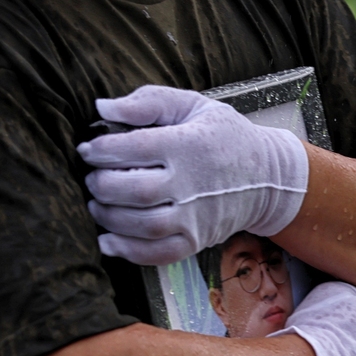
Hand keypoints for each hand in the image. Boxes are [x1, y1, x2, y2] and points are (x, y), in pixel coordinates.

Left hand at [77, 85, 308, 264]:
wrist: (267, 178)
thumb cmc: (224, 137)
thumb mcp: (193, 105)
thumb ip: (148, 102)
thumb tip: (102, 108)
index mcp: (189, 144)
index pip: (134, 147)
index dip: (101, 149)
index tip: (87, 150)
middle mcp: (193, 183)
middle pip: (135, 190)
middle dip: (101, 185)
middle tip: (92, 178)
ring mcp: (196, 217)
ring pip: (143, 225)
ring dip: (109, 217)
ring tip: (98, 204)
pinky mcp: (197, 240)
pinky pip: (159, 254)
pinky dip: (128, 251)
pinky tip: (108, 240)